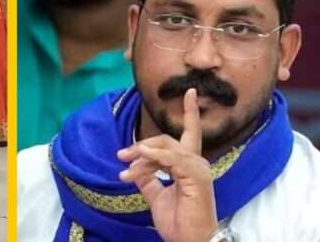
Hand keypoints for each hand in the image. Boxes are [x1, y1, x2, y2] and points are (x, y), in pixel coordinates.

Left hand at [116, 89, 216, 241]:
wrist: (188, 241)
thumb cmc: (178, 222)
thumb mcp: (156, 196)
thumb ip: (147, 180)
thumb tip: (135, 169)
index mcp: (188, 166)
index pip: (189, 134)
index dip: (190, 113)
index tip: (190, 92)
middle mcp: (196, 164)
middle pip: (167, 140)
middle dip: (142, 145)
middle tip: (121, 157)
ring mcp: (198, 169)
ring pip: (166, 148)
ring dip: (141, 155)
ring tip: (124, 167)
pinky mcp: (196, 177)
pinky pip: (172, 159)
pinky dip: (153, 157)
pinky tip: (138, 162)